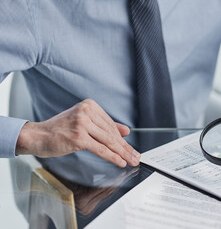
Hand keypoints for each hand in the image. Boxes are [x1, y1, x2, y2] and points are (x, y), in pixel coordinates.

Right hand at [15, 99, 139, 166]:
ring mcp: (82, 123)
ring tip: (132, 160)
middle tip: (136, 156)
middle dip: (126, 147)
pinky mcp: (78, 136)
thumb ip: (104, 125)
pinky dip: (112, 156)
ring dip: (123, 153)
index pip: (111, 125)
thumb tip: (126, 131)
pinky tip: (120, 161)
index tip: (131, 148)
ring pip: (108, 141)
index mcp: (89, 105)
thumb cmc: (59, 130)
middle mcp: (87, 111)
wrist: (37, 135)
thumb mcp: (83, 122)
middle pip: (111, 133)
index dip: (123, 139)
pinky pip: (100, 149)